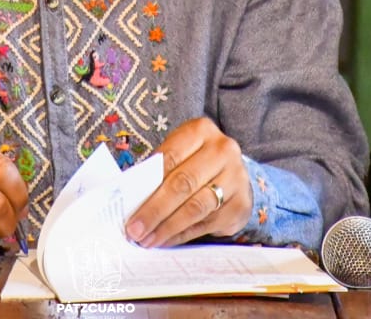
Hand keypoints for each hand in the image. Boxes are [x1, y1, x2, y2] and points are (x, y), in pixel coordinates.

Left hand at [124, 116, 250, 247]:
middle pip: (183, 183)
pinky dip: (183, 234)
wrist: (232, 173)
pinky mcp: (241, 205)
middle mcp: (223, 150)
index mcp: (201, 130)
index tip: (128, 210)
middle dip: (155, 210)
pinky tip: (167, 240)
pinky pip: (207, 223)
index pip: (169, 158)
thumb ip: (158, 172)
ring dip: (168, 227)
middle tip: (136, 231)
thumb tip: (132, 203)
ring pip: (196, 207)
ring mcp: (236, 178)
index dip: (147, 186)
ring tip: (149, 240)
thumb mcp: (178, 155)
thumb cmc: (195, 163)